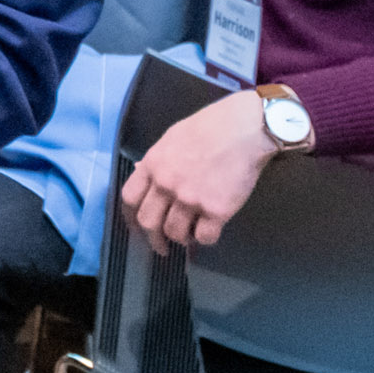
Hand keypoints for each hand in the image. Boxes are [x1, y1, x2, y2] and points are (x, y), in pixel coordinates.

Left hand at [119, 90, 285, 251]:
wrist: (244, 128)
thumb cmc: (211, 126)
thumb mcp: (173, 137)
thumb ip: (157, 159)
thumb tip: (143, 171)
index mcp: (154, 164)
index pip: (129, 198)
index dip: (130, 217)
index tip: (136, 227)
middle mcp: (167, 184)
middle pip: (148, 222)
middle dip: (153, 238)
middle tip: (162, 246)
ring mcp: (190, 199)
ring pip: (175, 233)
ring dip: (181, 238)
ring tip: (190, 235)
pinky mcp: (216, 210)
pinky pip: (204, 237)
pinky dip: (206, 238)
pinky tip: (211, 230)